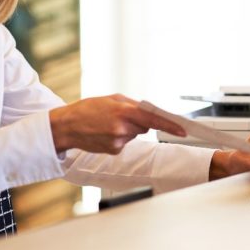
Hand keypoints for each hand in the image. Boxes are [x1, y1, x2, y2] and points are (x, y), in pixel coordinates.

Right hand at [49, 94, 186, 154]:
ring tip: (108, 124)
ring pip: (134, 135)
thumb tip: (149, 112)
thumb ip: (132, 105)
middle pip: (145, 127)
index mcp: (123, 111)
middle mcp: (122, 128)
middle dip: (138, 122)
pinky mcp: (114, 151)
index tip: (183, 130)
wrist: (67, 126)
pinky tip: (104, 133)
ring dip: (127, 129)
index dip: (170, 125)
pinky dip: (119, 138)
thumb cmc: (88, 109)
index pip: (153, 119)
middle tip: (119, 116)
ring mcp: (118, 142)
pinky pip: (125, 143)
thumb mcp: (111, 99)